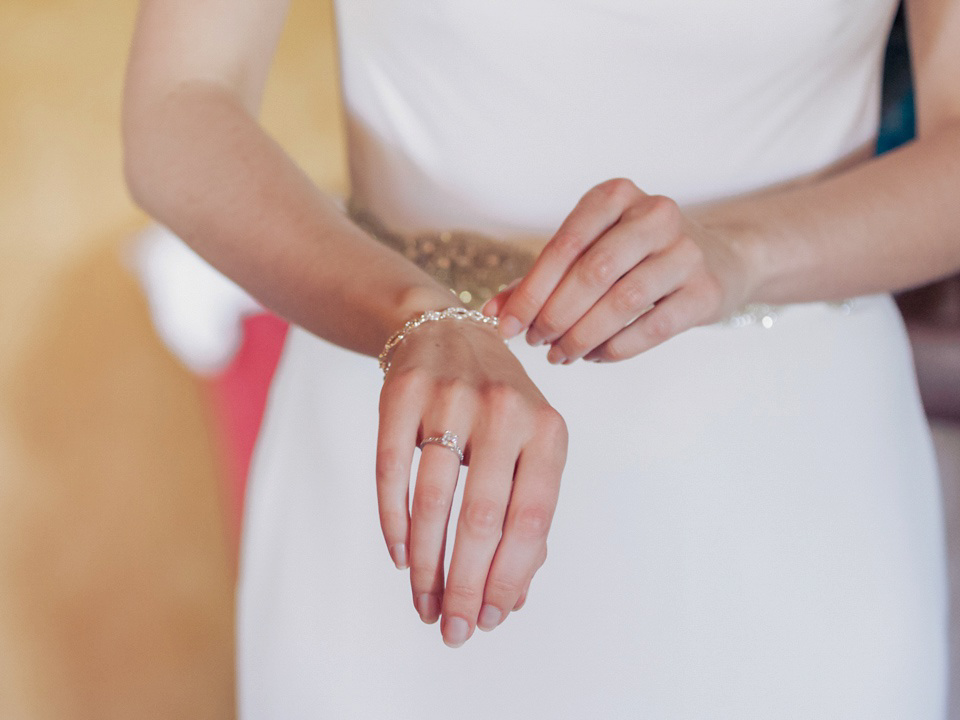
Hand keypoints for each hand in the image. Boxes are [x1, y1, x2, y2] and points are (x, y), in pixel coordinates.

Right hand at [376, 318, 566, 646]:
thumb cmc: (495, 408)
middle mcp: (504, 410)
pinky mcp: (401, 393)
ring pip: (433, 501)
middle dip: (465, 585)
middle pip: (483, 518)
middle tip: (452, 630)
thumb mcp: (528, 448)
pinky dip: (394, 522)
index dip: (509, 578)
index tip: (489, 621)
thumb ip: (527, 515)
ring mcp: (450, 399)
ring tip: (423, 604)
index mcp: (547, 430)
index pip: (531, 521)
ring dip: (427, 565)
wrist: (446, 332)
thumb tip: (511, 597)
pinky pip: (391, 471)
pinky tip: (401, 557)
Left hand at [484, 178, 750, 362]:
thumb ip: (540, 279)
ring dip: (582, 336)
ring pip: (622, 302)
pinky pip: (653, 327)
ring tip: (561, 354)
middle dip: (555, 315)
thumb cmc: (634, 255)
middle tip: (536, 343)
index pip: (563, 245)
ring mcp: (686, 251)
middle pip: (593, 273)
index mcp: (616, 195)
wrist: (718, 258)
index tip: (507, 327)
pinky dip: (616, 348)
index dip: (530, 291)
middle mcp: (655, 214)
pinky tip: (594, 356)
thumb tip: (492, 314)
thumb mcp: (589, 251)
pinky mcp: (705, 290)